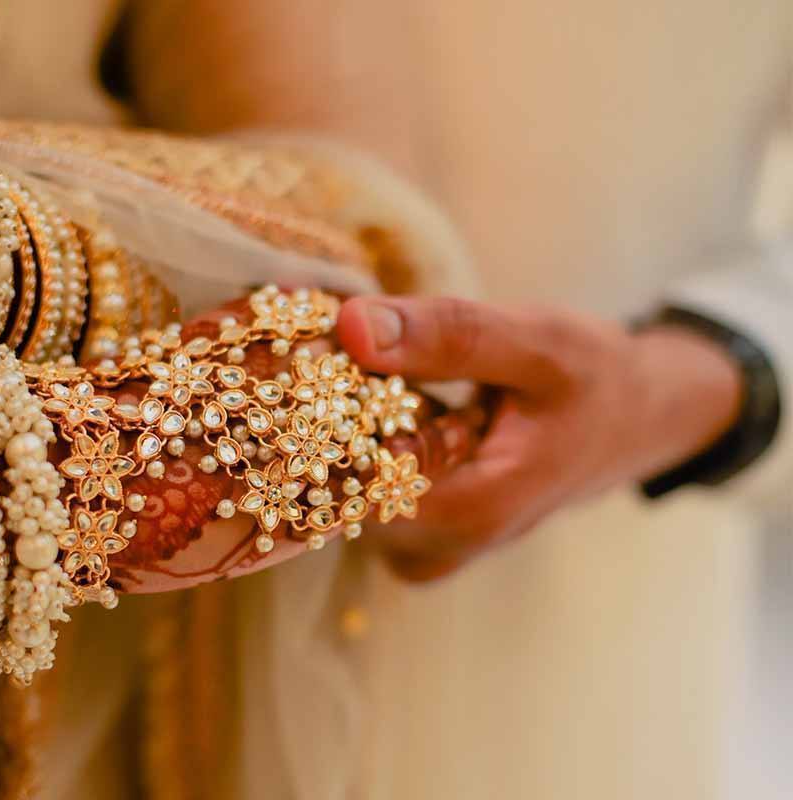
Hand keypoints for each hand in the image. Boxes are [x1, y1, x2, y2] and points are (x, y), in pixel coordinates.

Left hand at [337, 296, 741, 579]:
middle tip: (313, 354)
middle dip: (318, 421)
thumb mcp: (536, 343)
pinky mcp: (432, 533)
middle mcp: (445, 546)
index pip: (351, 481)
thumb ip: (450, 336)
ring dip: (334, 432)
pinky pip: (369, 496)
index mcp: (472, 510)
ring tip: (343, 369)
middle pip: (341, 493)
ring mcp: (436, 547)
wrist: (633, 421)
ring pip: (348, 497)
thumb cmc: (596, 381)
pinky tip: (374, 398)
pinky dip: (357, 445)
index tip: (301, 358)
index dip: (317, 418)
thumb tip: (352, 325)